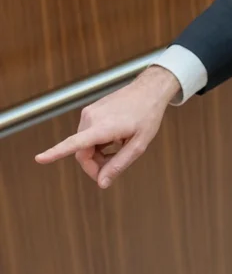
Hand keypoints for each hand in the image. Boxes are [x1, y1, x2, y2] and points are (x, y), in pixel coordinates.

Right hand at [35, 66, 180, 188]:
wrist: (149, 90)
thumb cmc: (148, 115)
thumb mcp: (139, 144)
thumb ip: (119, 164)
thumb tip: (102, 183)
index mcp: (103, 127)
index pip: (75, 143)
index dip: (56, 153)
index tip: (40, 159)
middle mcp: (91, 118)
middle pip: (82, 152)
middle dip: (95, 165)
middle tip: (113, 169)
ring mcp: (89, 113)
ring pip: (85, 145)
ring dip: (98, 153)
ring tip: (119, 148)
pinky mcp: (90, 111)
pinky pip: (88, 135)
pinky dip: (98, 142)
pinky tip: (116, 138)